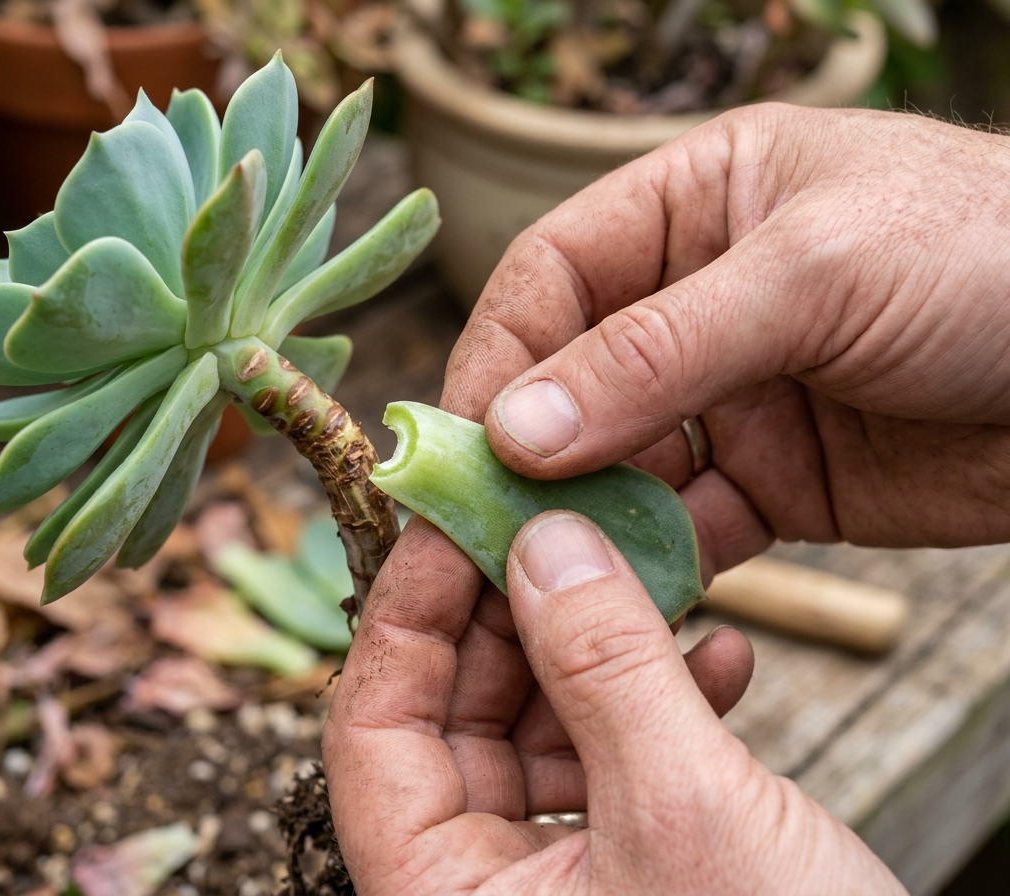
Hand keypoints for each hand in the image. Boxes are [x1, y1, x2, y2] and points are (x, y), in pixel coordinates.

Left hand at [323, 511, 904, 893]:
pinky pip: (615, 763)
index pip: (373, 731)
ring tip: (650, 576)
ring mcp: (558, 880)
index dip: (405, 615)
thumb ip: (605, 669)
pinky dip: (662, 703)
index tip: (452, 519)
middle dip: (513, 613)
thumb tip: (544, 543)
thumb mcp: (683, 813)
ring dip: (598, 649)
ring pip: (541, 728)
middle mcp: (483, 889)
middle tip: (557, 524)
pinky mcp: (632, 870)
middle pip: (457, 716)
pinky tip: (724, 659)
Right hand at [445, 104, 1009, 579]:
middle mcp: (701, 301)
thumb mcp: (811, 275)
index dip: (500, 354)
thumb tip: (518, 429)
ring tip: (547, 578)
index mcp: (697, 207)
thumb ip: (657, 354)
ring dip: (586, 520)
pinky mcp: (778, 481)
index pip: (555, 276)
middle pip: (573, 380)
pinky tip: (633, 597)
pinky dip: (659, 564)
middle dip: (529, 453)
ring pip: (624, 466)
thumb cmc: (989, 256)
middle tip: (483, 527)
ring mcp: (736, 397)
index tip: (462, 438)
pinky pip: (692, 527)